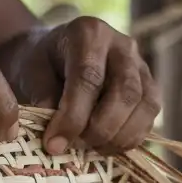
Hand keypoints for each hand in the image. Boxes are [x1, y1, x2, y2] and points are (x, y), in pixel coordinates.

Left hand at [8, 17, 160, 153]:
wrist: (58, 54)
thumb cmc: (43, 63)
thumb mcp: (31, 72)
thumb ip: (42, 97)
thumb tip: (58, 134)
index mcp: (90, 33)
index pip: (89, 77)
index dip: (73, 116)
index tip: (54, 144)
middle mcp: (123, 46)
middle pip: (124, 93)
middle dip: (100, 129)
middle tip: (75, 148)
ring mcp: (142, 66)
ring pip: (145, 106)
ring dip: (118, 137)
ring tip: (90, 149)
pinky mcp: (150, 88)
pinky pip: (150, 118)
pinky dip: (129, 139)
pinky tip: (104, 146)